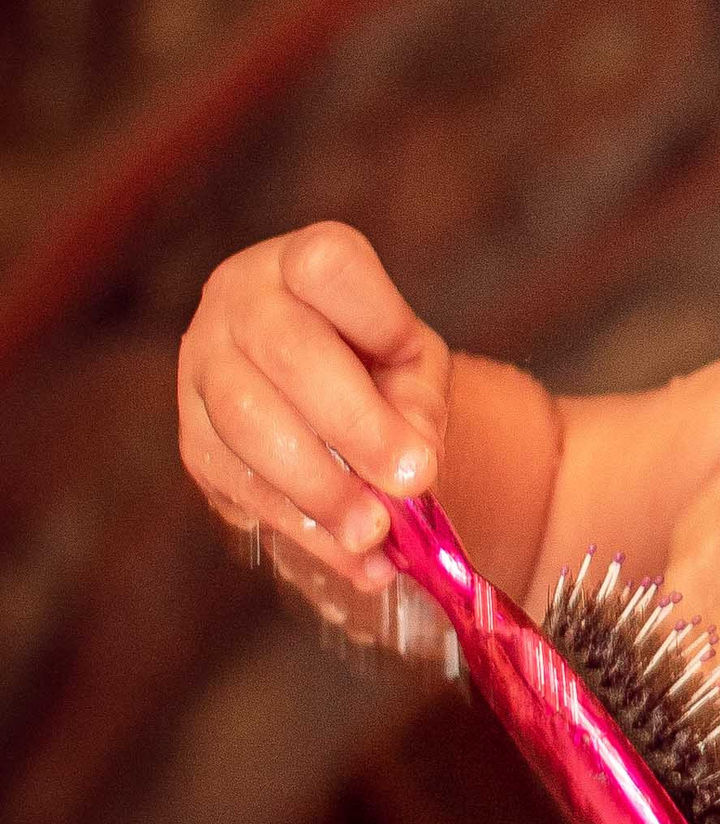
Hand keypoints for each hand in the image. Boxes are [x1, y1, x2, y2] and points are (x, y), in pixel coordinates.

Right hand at [177, 222, 449, 592]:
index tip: (412, 357)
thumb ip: (420, 403)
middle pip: (286, 353)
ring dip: (322, 489)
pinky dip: (307, 530)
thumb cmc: (374, 361)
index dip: (374, 316)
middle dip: (355, 425)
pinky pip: (241, 487)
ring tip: (379, 534)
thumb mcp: (414, 364)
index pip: (326, 266)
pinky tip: (359, 559)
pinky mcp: (195, 441)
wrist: (323, 392)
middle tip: (412, 481)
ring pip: (249, 425)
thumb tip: (411, 468)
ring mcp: (202, 371)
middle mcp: (237, 304)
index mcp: (299, 264)